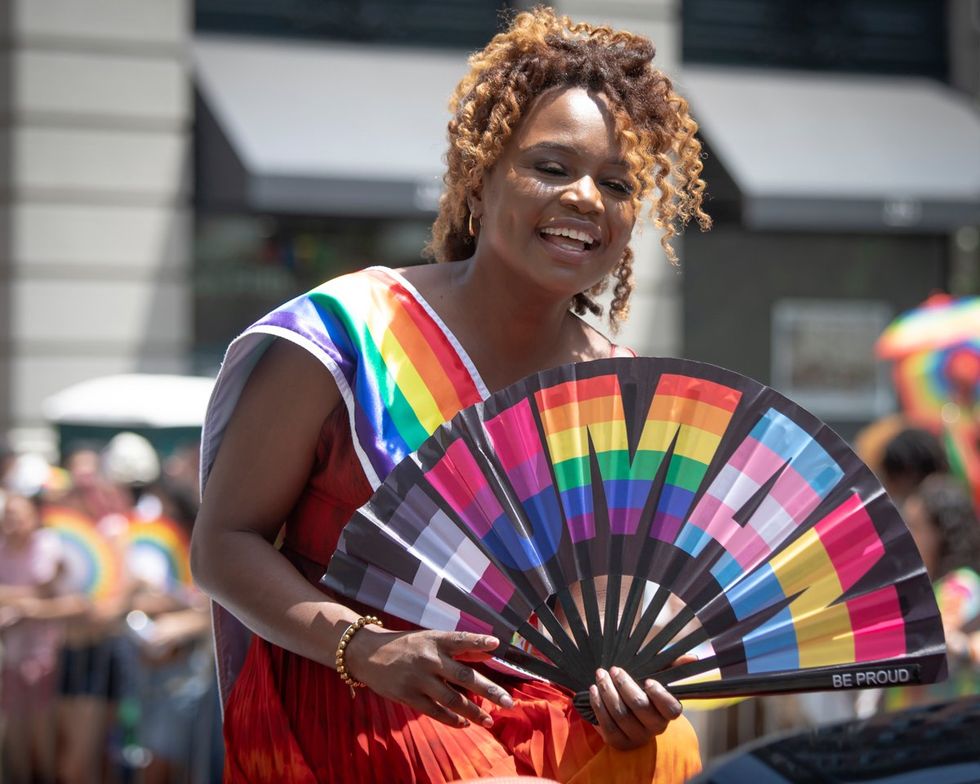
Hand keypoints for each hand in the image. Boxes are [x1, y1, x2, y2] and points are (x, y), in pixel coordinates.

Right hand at [344, 628, 514, 728]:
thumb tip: (489, 654)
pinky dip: (452, 719)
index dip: (477, 641)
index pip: (460, 639)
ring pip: (452, 699)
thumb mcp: (430, 639)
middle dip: (488, 690)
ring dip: (473, 712)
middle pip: (463, 676)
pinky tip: (465, 723)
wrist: (367, 654)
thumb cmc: (407, 646)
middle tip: (508, 702)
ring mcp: (418, 679)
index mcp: (435, 640)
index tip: (495, 643)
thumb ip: (459, 647)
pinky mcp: (408, 696)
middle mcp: (428, 659)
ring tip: (489, 720)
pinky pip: (435, 711)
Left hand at [588, 667, 683, 750]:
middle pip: (640, 707)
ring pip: (621, 714)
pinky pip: (607, 725)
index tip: (648, 680)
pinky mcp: (619, 742)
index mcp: (668, 713)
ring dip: (608, 692)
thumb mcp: (658, 676)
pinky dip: (598, 705)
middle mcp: (655, 728)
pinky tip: (594, 690)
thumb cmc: (643, 689)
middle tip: (614, 669)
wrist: (625, 710)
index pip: (671, 708)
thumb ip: (673, 665)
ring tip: (600, 676)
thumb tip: (692, 658)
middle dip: (625, 685)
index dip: (660, 695)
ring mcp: (637, 737)